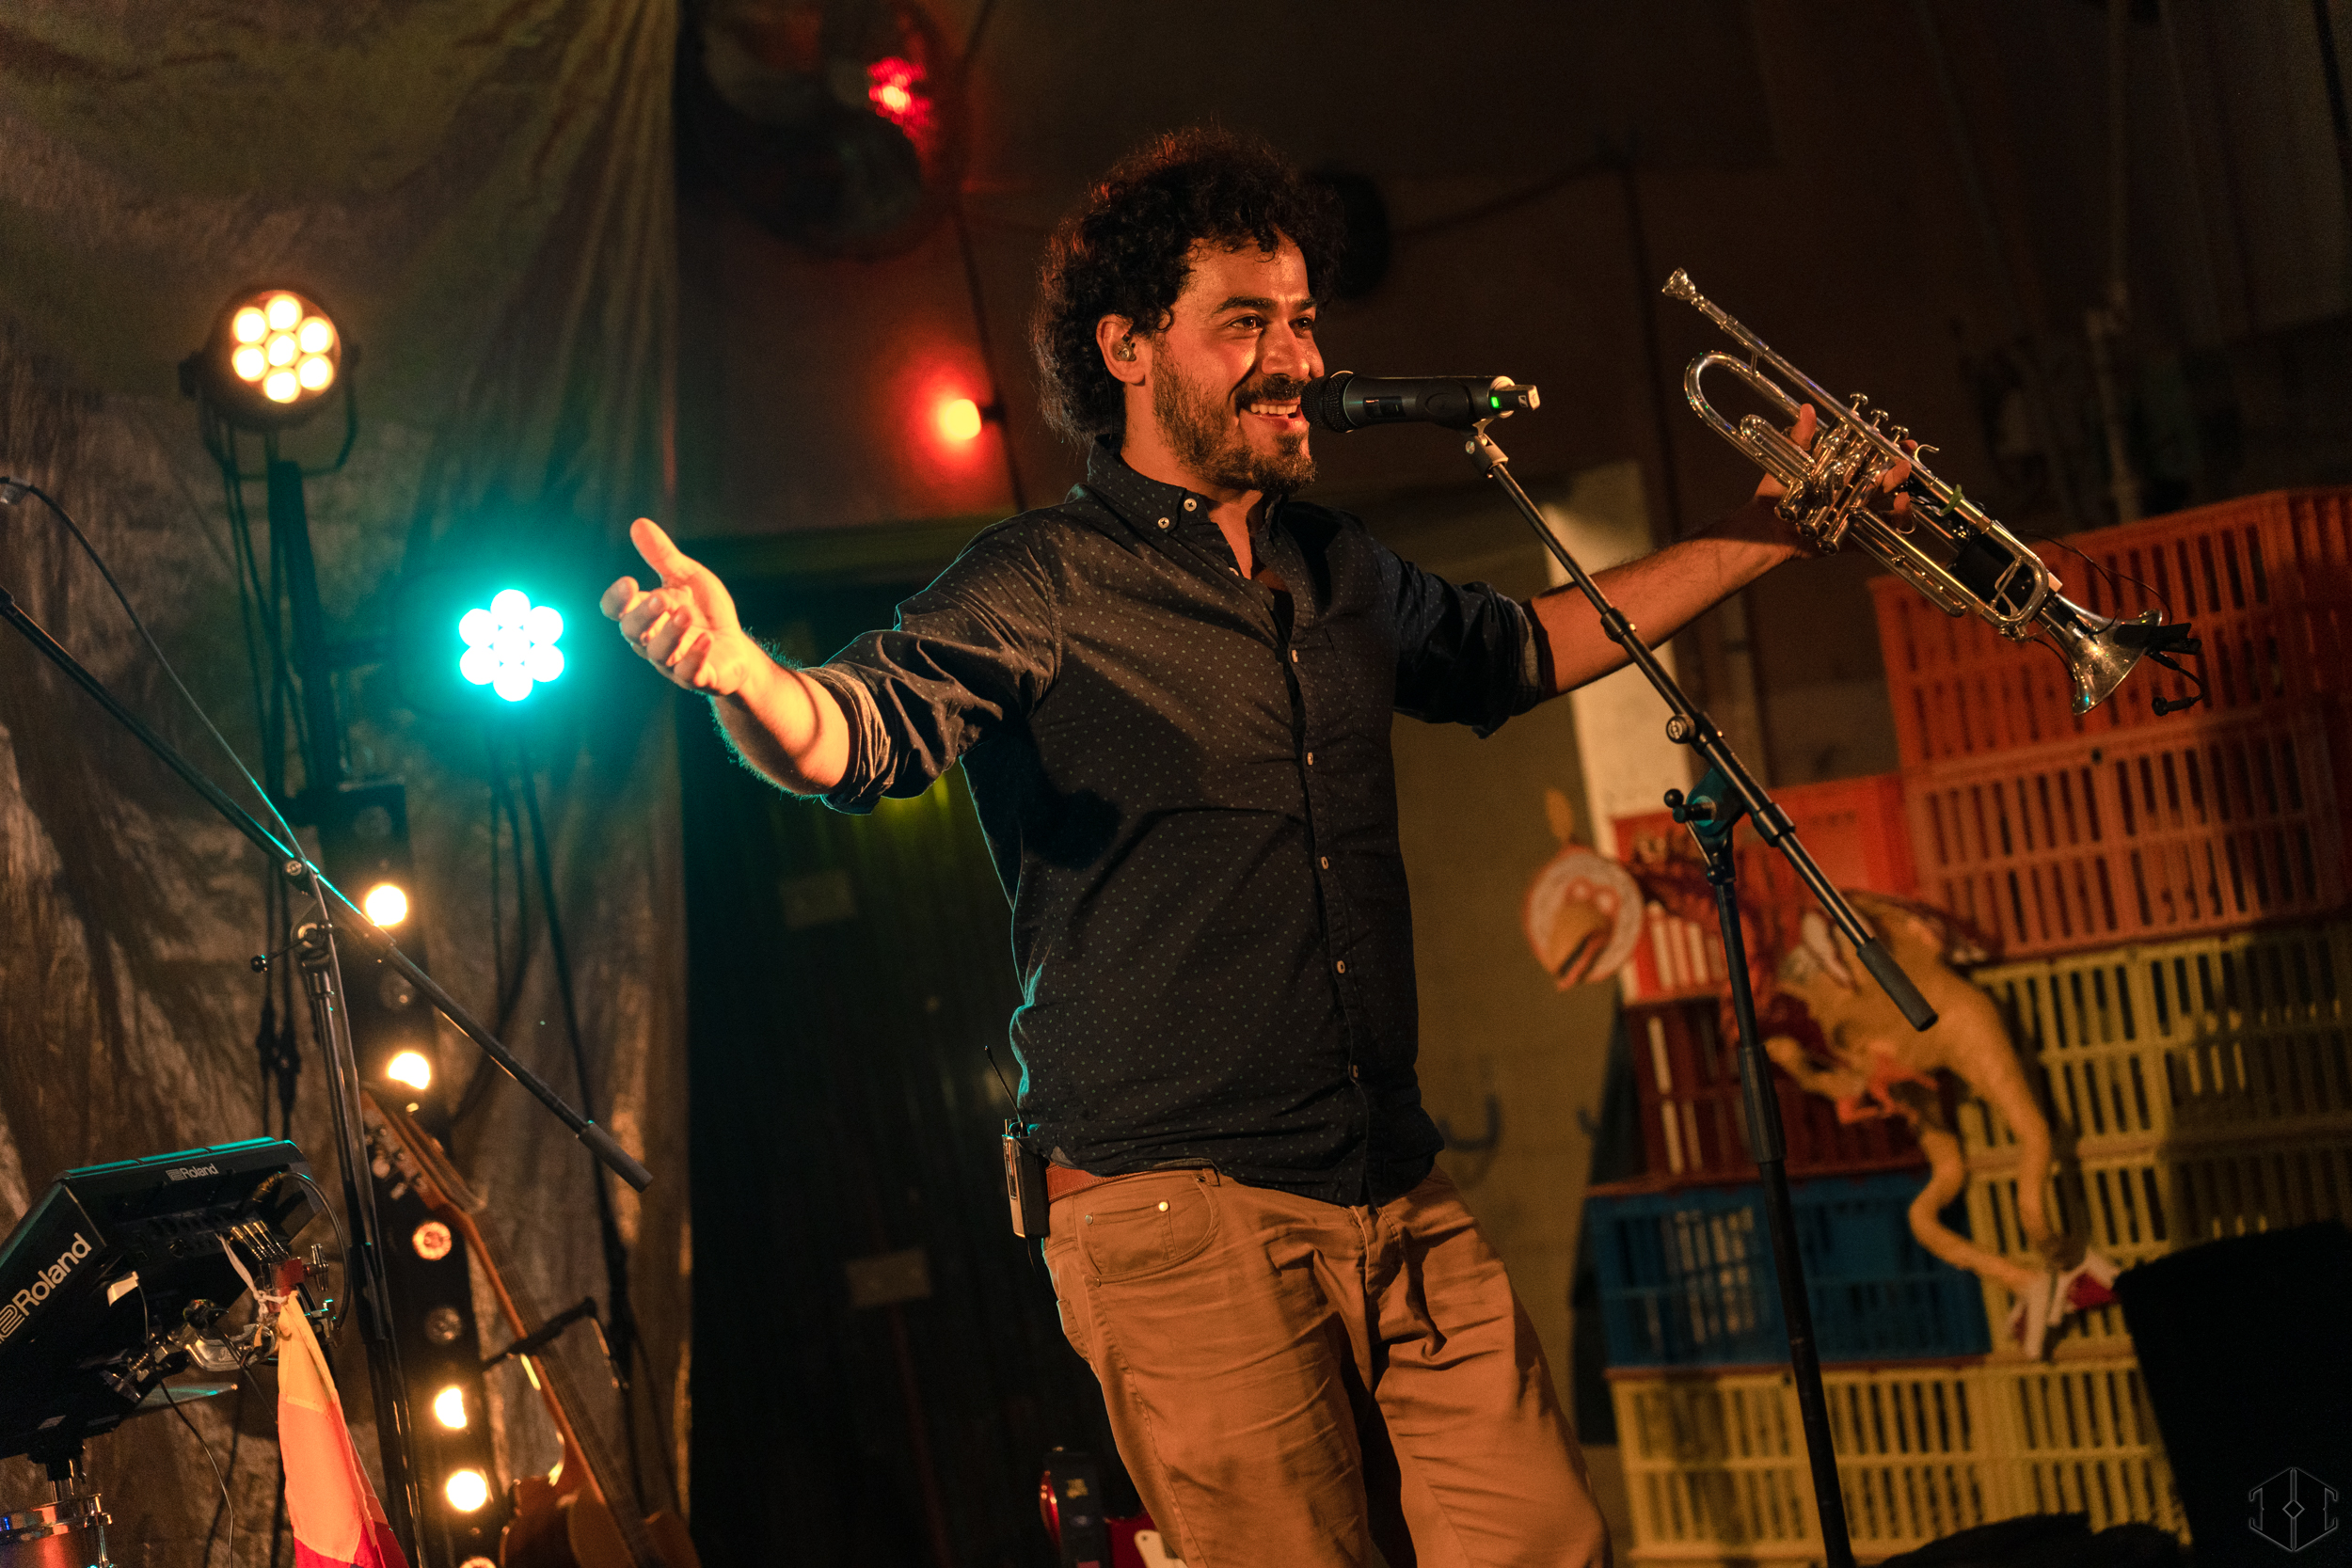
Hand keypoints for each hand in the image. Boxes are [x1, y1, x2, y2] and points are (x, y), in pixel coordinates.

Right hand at [600, 518, 767, 696]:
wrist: (736, 648)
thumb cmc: (705, 612)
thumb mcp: (687, 578)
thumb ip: (663, 557)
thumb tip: (639, 524)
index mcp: (645, 615)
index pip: (616, 611)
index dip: (616, 600)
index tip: (629, 582)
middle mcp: (651, 642)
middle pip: (633, 632)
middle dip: (644, 616)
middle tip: (661, 599)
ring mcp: (673, 663)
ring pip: (659, 654)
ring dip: (671, 634)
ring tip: (686, 615)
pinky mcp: (698, 678)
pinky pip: (689, 673)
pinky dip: (695, 656)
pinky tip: (706, 639)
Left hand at [1722, 404, 1915, 556]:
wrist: (1764, 526)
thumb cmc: (1774, 492)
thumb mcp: (1790, 461)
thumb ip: (1801, 438)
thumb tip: (1807, 409)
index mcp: (1844, 472)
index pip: (1876, 458)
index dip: (1893, 450)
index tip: (1905, 442)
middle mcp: (1854, 493)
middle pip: (1886, 482)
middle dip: (1900, 474)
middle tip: (1906, 466)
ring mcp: (1855, 516)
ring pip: (1889, 511)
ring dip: (1902, 505)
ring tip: (1902, 497)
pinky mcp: (1852, 539)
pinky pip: (1879, 538)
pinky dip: (1891, 531)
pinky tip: (1893, 521)